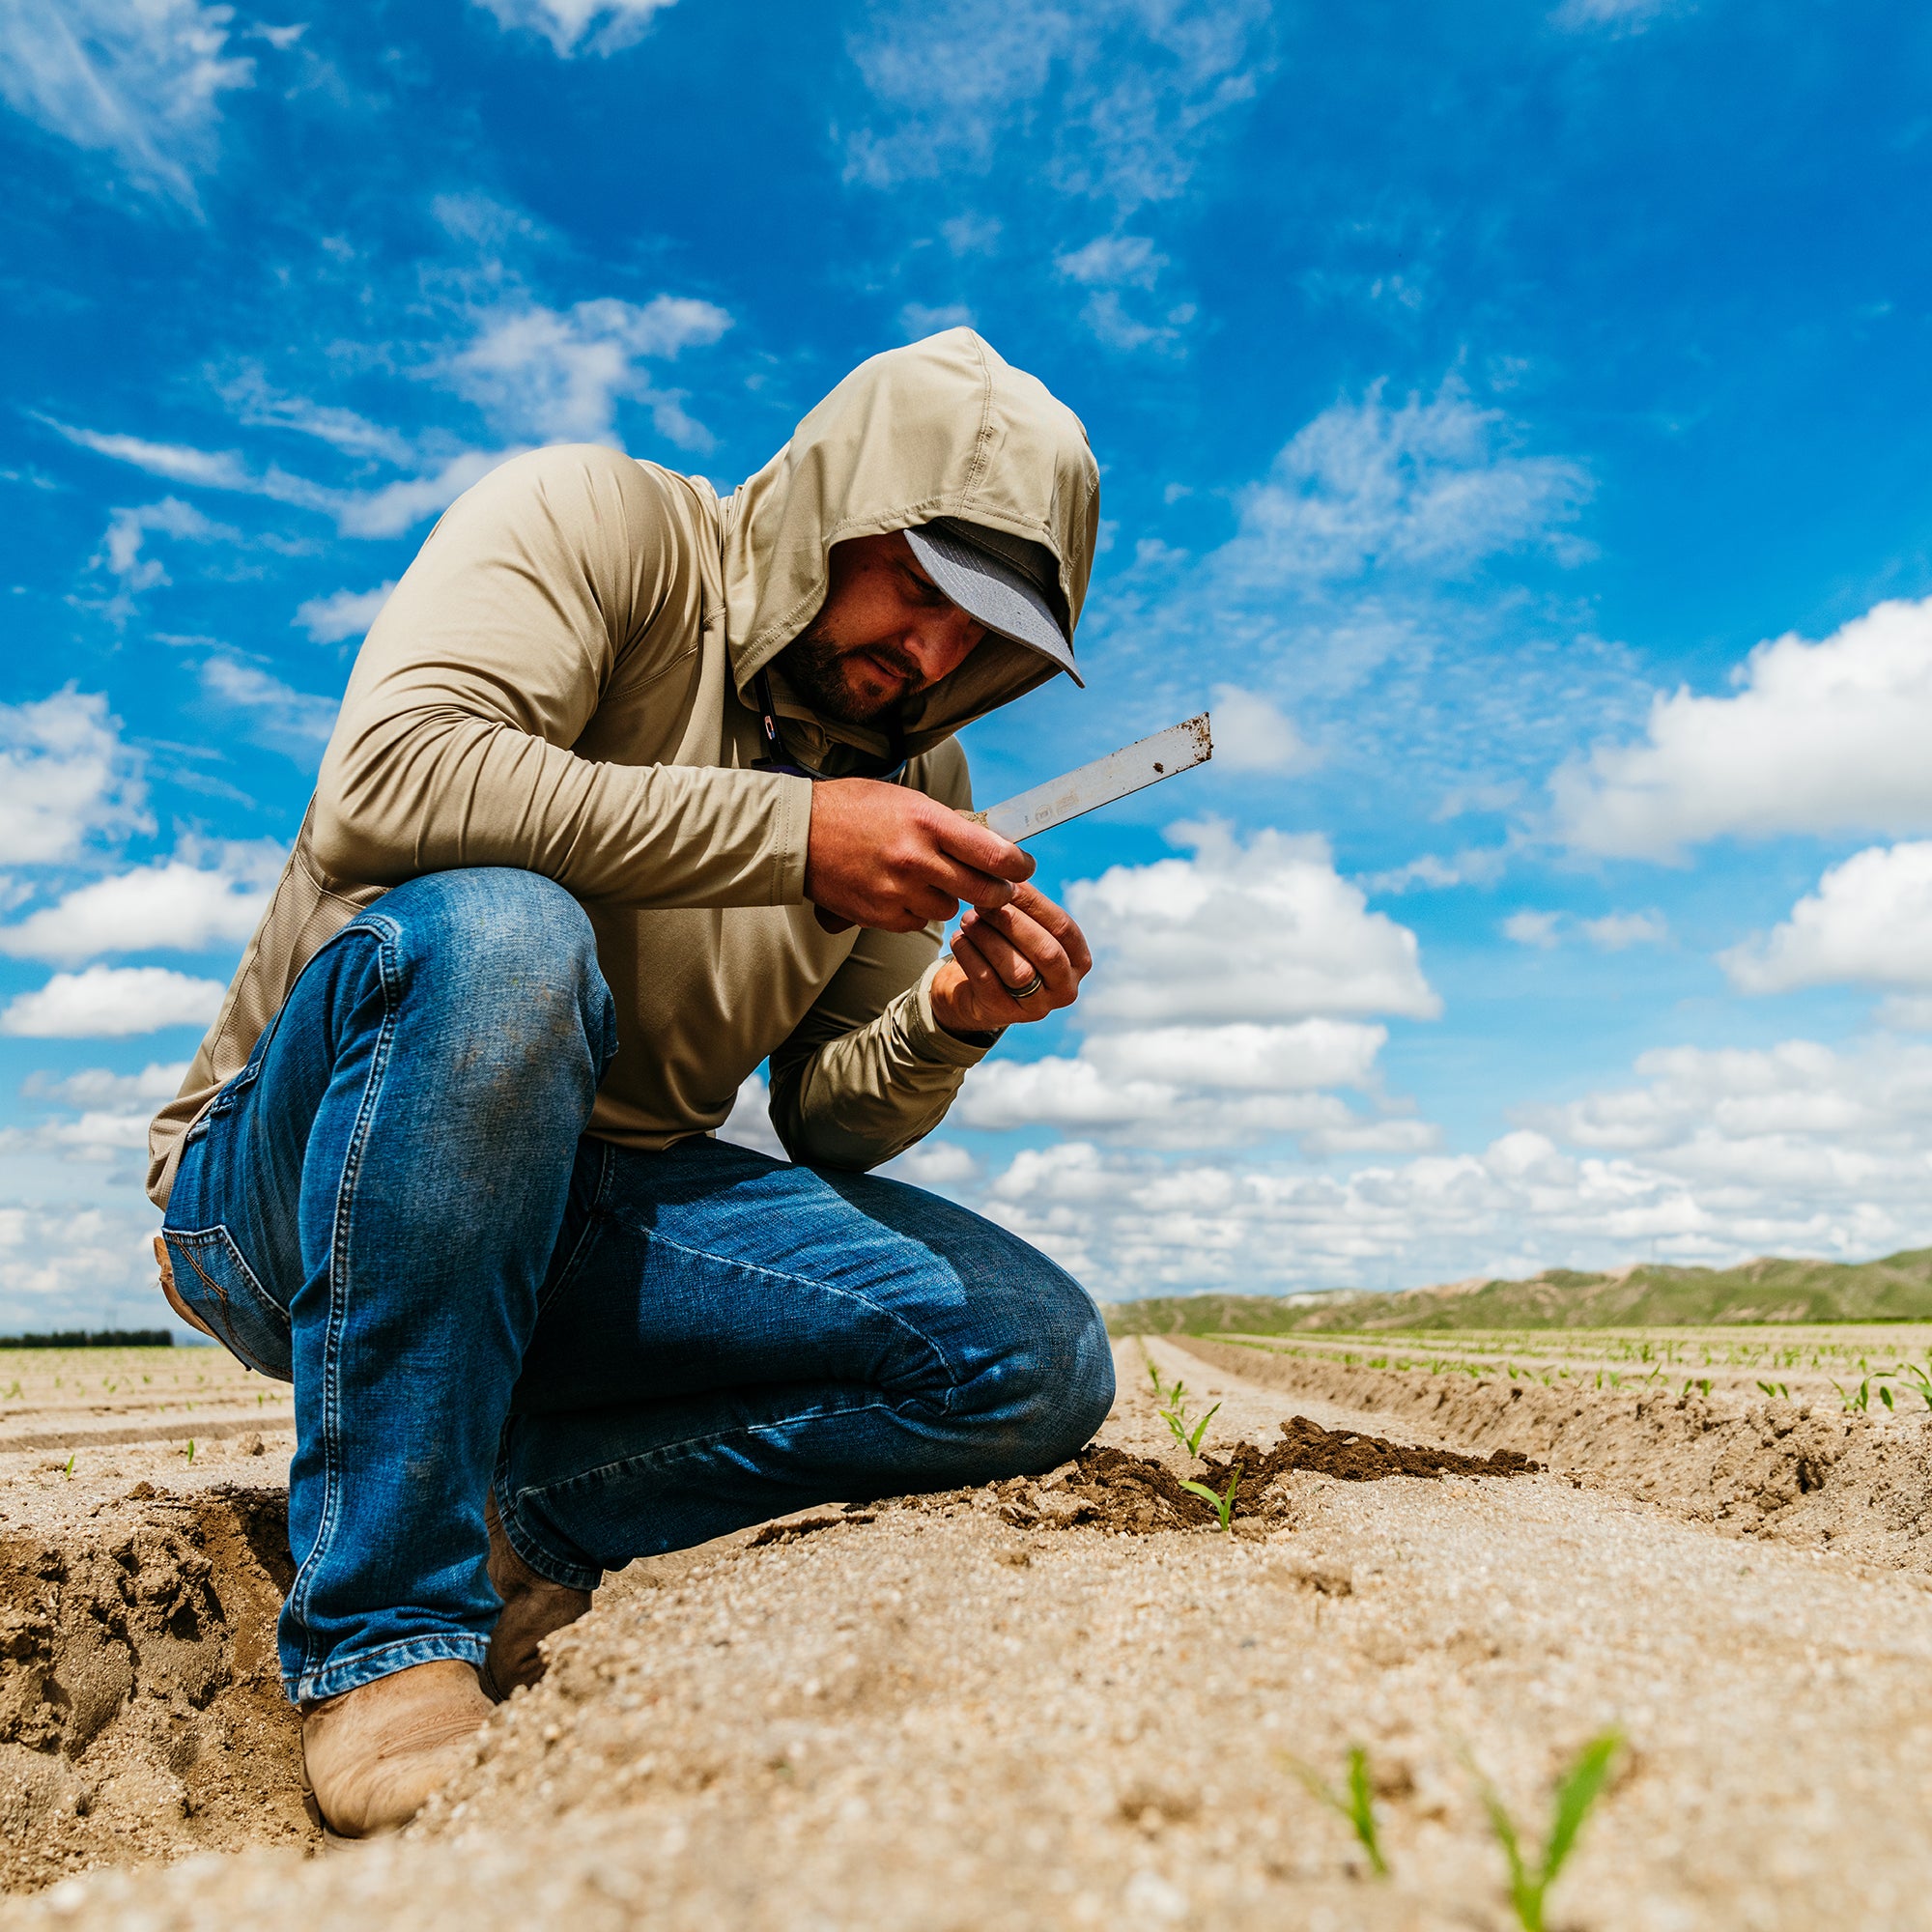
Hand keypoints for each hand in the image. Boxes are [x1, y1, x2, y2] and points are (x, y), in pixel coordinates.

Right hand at [805, 780, 1034, 932]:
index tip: (1024, 867)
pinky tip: (899, 892)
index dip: (1018, 865)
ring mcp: (897, 891)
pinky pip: (917, 922)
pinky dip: (915, 911)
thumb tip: (990, 842)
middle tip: (999, 887)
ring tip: (926, 879)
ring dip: (947, 897)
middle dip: (996, 891)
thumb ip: (947, 824)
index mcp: (927, 822)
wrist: (798, 833)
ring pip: (948, 908)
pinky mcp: (880, 915)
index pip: (993, 853)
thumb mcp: (906, 800)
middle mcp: (916, 859)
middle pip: (982, 890)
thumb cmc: (853, 808)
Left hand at [931, 882, 1091, 1033]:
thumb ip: (1023, 905)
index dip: (1037, 904)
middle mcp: (1065, 988)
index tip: (1009, 883)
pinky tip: (958, 939)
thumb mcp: (1021, 927)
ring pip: (1018, 971)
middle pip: (1046, 952)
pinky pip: (988, 983)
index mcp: (1078, 961)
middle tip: (985, 902)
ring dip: (990, 939)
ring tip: (968, 919)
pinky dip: (971, 956)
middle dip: (1014, 923)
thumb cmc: (1004, 947)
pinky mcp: (1003, 1015)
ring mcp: (1036, 1007)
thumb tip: (1008, 872)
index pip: (1064, 928)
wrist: (974, 991)